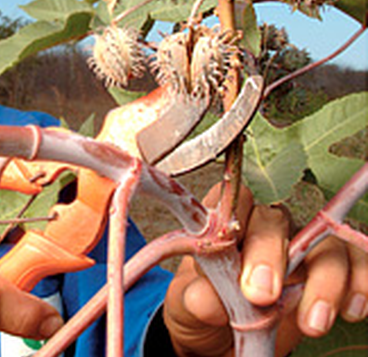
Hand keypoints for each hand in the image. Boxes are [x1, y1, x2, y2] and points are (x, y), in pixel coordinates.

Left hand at [162, 184, 367, 356]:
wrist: (221, 339)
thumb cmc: (205, 308)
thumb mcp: (189, 306)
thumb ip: (197, 297)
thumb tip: (206, 298)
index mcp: (225, 224)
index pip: (233, 201)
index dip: (234, 219)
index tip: (231, 254)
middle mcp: (265, 227)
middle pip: (276, 221)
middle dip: (271, 257)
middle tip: (263, 297)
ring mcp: (302, 246)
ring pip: (323, 244)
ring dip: (324, 281)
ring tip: (312, 323)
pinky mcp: (329, 271)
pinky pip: (355, 263)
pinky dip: (360, 282)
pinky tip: (351, 310)